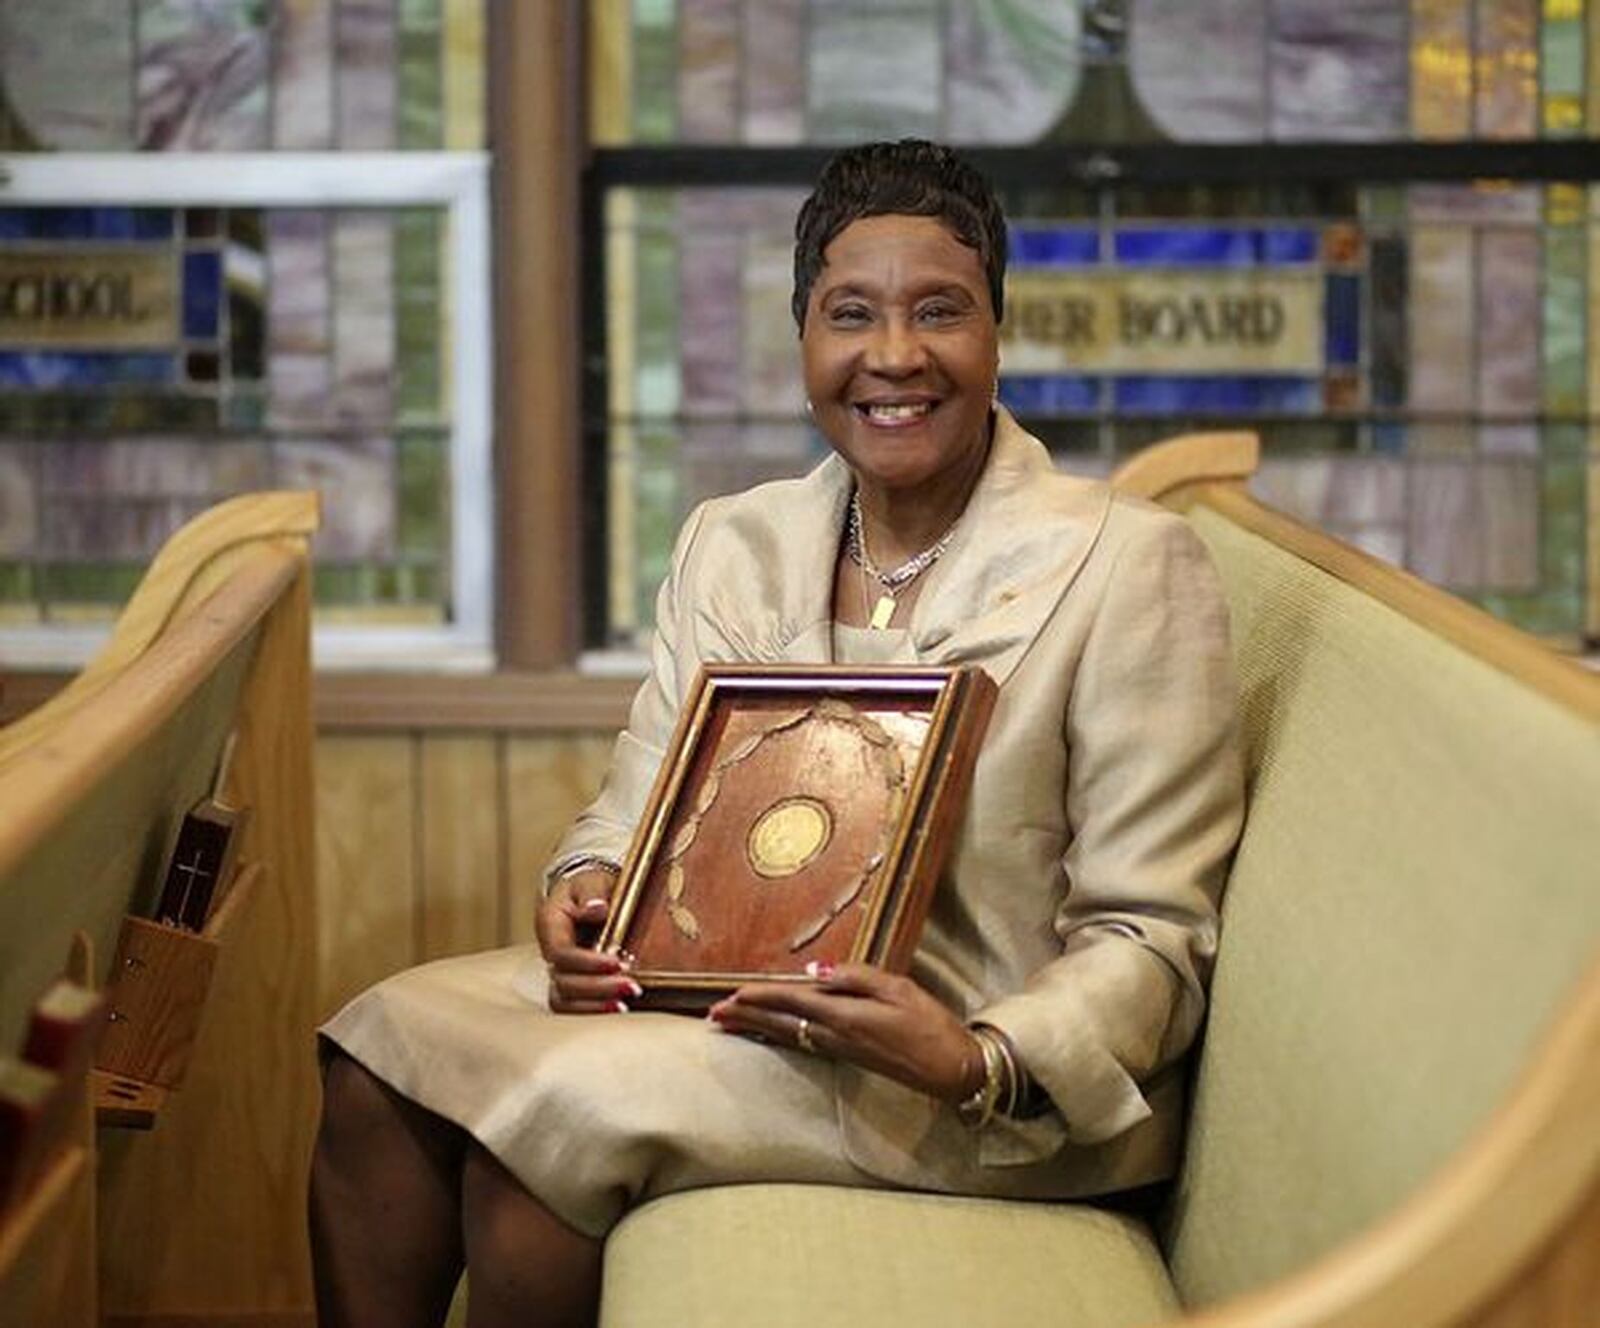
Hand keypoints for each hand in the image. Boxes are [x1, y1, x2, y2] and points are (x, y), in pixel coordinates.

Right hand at [535, 868, 639, 1013]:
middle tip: (632, 987)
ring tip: (625, 1005)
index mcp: (551, 926)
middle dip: (598, 988)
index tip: (617, 962)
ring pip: (565, 1001)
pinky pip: (576, 1006)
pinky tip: (621, 1010)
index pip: (562, 953)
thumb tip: (596, 908)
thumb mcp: (590, 880)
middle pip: (564, 983)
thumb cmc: (589, 887)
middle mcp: (552, 954)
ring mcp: (561, 972)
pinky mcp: (575, 984)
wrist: (589, 896)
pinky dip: (595, 1011)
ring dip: (595, 1006)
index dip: (587, 962)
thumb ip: (591, 891)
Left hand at [708, 963, 983, 1103]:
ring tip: (729, 1024)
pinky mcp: (848, 1057)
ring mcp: (840, 1050)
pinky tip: (771, 1033)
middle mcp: (835, 1036)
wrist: (950, 1069)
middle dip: (746, 1017)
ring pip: (787, 1035)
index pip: (792, 1001)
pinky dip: (779, 1036)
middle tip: (714, 1014)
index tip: (733, 993)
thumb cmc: (929, 1024)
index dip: (761, 996)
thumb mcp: (897, 988)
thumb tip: (814, 971)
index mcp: (845, 1016)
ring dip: (756, 1028)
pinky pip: (802, 1043)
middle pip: (780, 1024)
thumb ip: (855, 977)